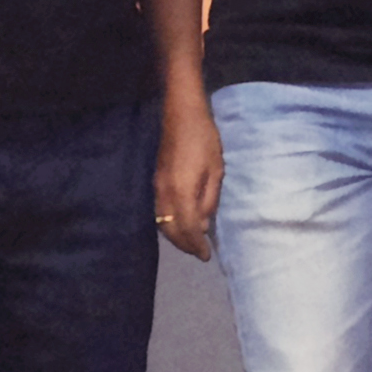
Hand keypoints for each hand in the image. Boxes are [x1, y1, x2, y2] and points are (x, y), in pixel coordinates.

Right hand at [155, 92, 224, 261]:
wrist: (181, 115)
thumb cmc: (204, 139)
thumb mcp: (216, 170)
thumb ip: (209, 199)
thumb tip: (204, 224)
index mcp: (181, 191)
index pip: (187, 228)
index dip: (196, 245)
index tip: (206, 256)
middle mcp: (164, 193)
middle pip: (170, 229)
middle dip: (185, 244)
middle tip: (199, 253)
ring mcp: (157, 187)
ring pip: (162, 222)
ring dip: (176, 236)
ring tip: (191, 242)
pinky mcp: (156, 181)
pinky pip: (159, 212)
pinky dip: (169, 224)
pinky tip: (181, 224)